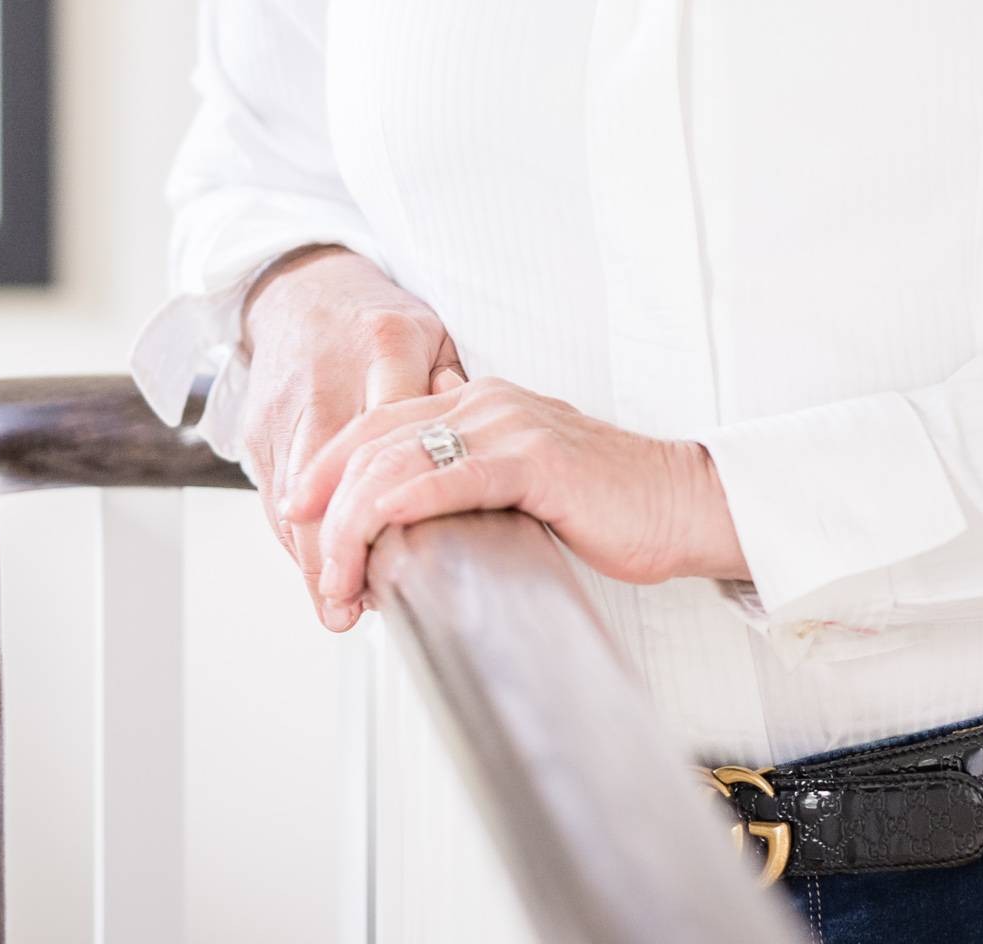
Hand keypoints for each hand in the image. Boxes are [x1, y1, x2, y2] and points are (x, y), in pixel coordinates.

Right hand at [233, 245, 466, 630]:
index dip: (394, 502)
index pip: (392, 434)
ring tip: (337, 604)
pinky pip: (272, 494)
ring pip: (291, 495)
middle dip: (334, 549)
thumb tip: (484, 457)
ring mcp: (285, 404)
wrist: (303, 288)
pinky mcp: (257, 425)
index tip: (405, 556)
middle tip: (352, 606)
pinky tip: (316, 566)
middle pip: (330, 478)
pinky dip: (294, 536)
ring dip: (310, 555)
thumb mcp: (432, 339)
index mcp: (385, 347)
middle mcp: (329, 377)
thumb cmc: (378, 320)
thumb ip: (456, 395)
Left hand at [281, 376, 748, 624]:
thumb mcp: (522, 488)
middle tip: (317, 572)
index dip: (329, 466)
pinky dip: (398, 510)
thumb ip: (471, 488)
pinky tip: (376, 543)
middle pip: (374, 439)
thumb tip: (414, 530)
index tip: (297, 515)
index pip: (379, 423)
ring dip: (352, 528)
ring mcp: (508, 424)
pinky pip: (445, 479)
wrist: (684, 505)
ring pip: (397, 461)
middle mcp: (485, 401)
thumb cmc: (611, 508)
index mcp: (479, 401)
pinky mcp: (532, 459)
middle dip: (328, 508)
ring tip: (341, 583)